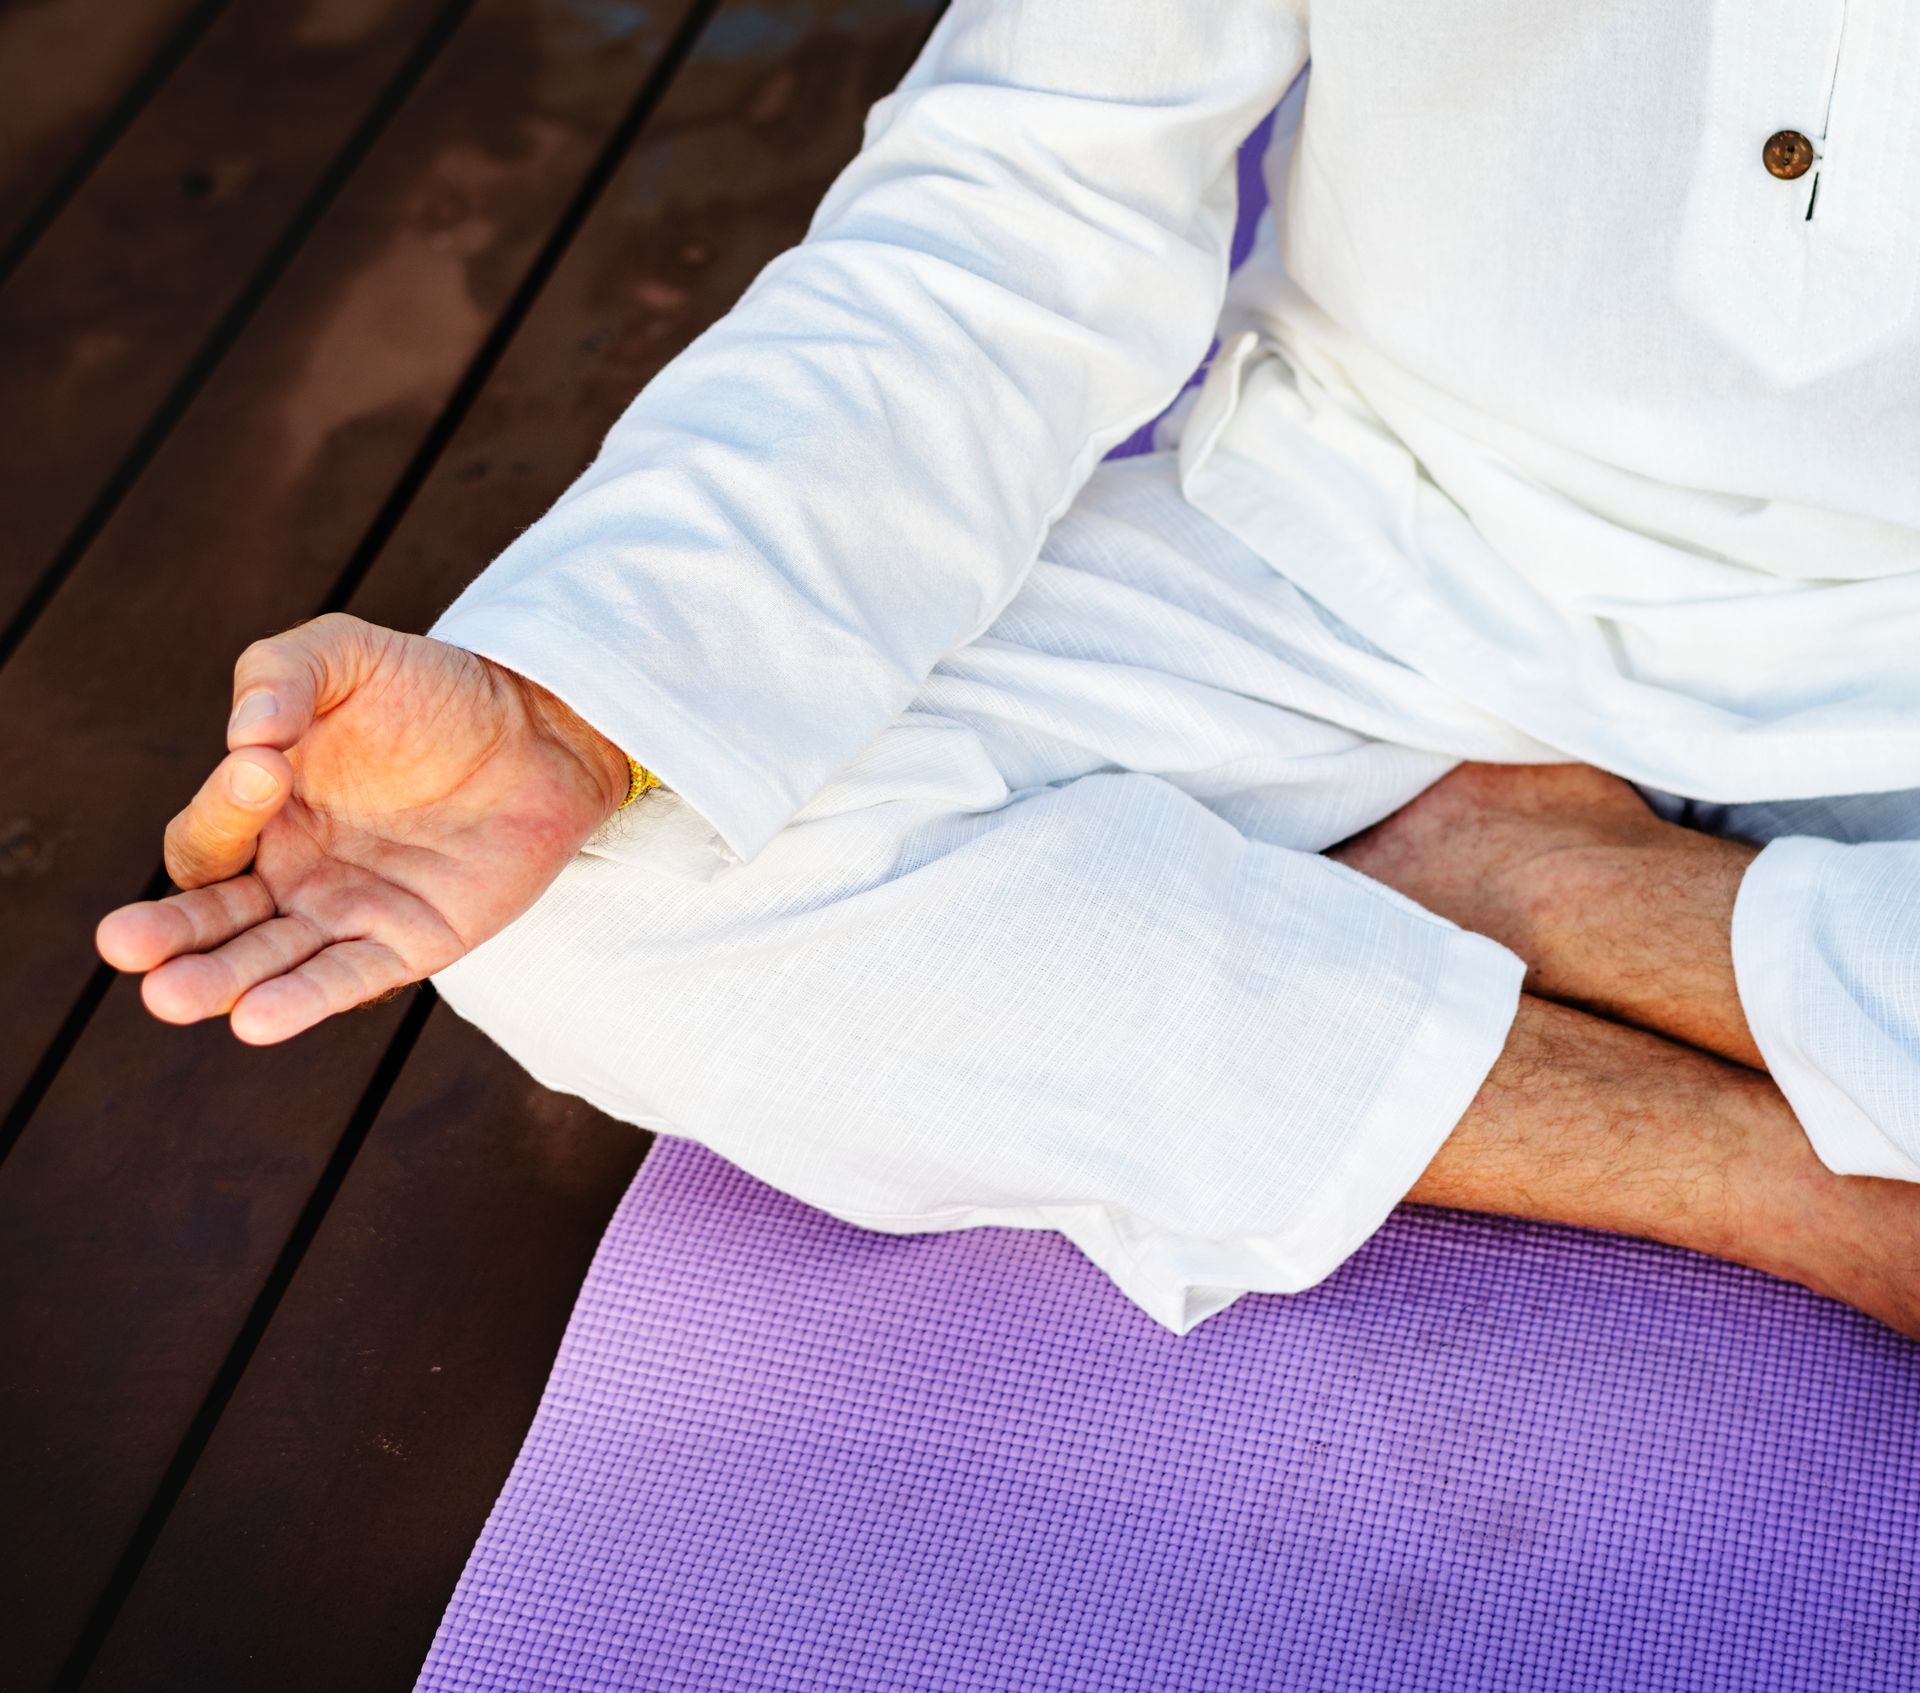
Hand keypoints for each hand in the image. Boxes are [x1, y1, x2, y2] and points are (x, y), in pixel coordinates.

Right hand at [96, 613, 629, 1043]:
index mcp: (260, 812)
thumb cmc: (434, 691)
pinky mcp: (409, 944)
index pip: (207, 838)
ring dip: (220, 982)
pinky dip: (303, 1002)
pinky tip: (257, 1022)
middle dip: (166, 936)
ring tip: (174, 997)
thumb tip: (244, 735)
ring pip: (266, 963)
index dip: (223, 810)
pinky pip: (347, 980)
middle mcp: (291, 873)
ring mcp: (347, 914)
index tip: (266, 768)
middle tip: (124, 945)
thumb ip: (279, 674)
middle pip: (211, 920)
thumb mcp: (347, 656)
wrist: (542, 730)